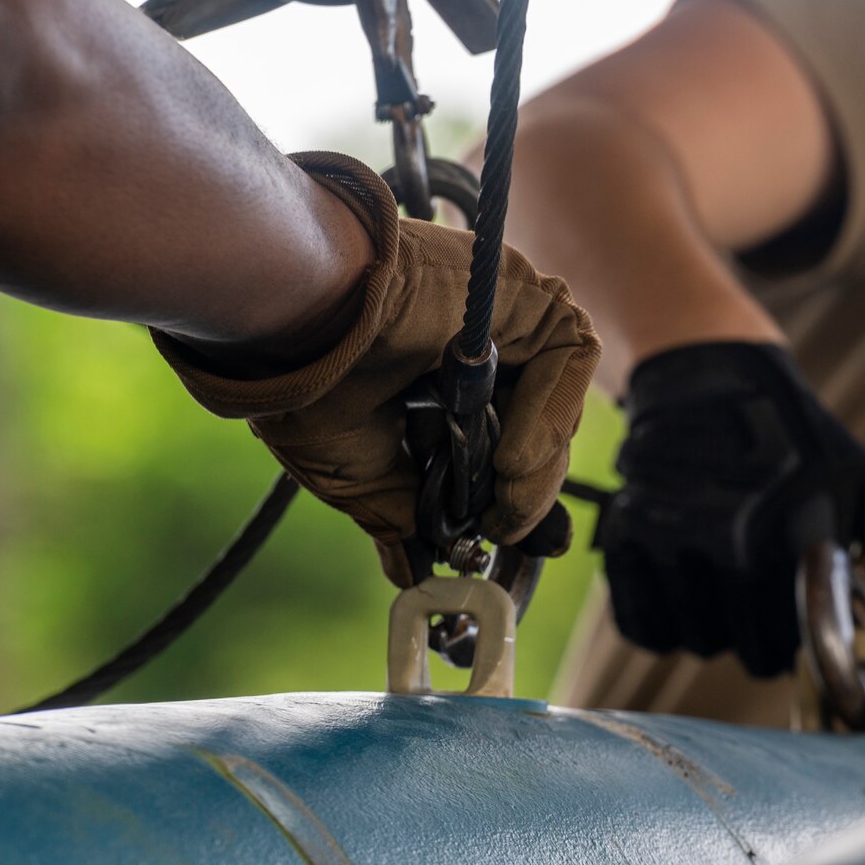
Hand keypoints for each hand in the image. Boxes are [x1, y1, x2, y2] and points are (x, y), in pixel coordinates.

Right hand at [154, 151, 600, 585]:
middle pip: (537, 430)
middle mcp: (474, 348)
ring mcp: (502, 316)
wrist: (295, 316)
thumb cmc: (307, 382)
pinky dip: (549, 417)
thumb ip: (400, 515)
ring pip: (557, 402)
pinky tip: (511, 461)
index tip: (519, 542)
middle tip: (502, 531)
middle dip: (528, 492)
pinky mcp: (524, 291)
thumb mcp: (358, 473)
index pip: (501, 446)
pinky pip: (569, 356)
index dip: (520, 499)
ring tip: (503, 505)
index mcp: (434, 384)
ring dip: (538, 468)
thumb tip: (413, 573)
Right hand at [596, 342, 864, 677]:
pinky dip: (661, 624)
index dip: (807, 648)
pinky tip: (686, 597)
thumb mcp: (864, 481)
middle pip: (745, 654)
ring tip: (728, 597)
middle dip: (761, 644)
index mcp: (793, 538)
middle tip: (768, 611)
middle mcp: (728, 544)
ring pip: (693, 642)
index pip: (798, 643)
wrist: (709, 383)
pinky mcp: (624, 541)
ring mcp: (670, 542)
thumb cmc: (800, 441)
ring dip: (711, 635)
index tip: (808, 634)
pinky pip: (640, 626)